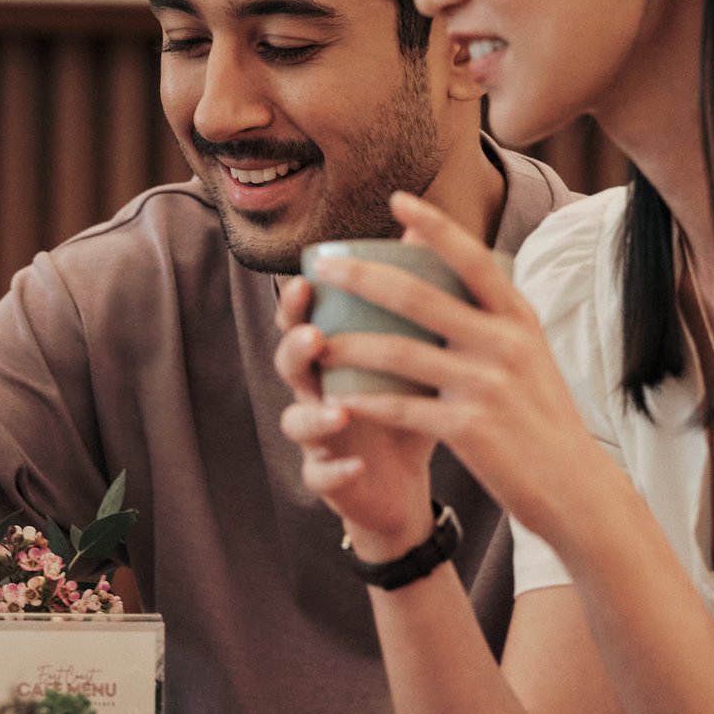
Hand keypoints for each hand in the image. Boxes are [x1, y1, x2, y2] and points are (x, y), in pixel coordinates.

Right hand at [270, 274, 440, 559]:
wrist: (401, 482)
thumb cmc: (405, 405)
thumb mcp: (412, 354)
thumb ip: (409, 303)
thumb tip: (423, 231)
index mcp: (333, 358)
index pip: (303, 321)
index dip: (296, 304)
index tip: (305, 280)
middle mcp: (316, 393)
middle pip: (290, 365)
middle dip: (295, 350)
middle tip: (313, 337)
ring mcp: (317, 438)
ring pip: (296, 423)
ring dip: (313, 415)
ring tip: (338, 412)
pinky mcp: (328, 479)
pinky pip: (321, 476)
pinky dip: (335, 471)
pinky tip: (354, 465)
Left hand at [278, 192, 612, 550]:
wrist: (574, 485)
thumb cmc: (541, 414)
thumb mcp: (529, 352)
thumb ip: (493, 314)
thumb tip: (457, 266)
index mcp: (518, 318)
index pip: (472, 259)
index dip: (434, 227)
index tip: (397, 200)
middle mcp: (504, 343)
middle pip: (419, 297)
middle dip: (362, 277)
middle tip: (323, 265)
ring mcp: (486, 385)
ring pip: (398, 352)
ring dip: (347, 345)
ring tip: (312, 339)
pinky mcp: (469, 428)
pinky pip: (400, 407)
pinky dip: (364, 401)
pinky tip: (334, 397)